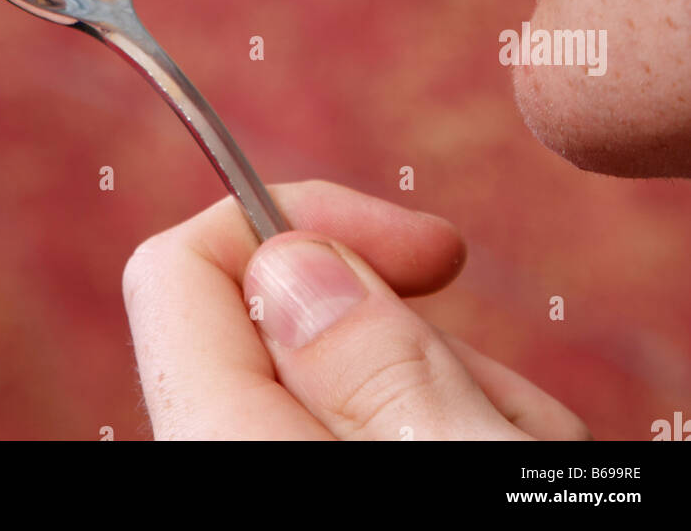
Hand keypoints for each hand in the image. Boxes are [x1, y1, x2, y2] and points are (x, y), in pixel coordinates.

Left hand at [122, 179, 591, 440]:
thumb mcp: (450, 457)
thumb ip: (367, 353)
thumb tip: (290, 256)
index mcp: (222, 439)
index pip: (180, 268)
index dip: (295, 219)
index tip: (419, 242)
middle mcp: (234, 452)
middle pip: (305, 315)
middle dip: (418, 333)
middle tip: (497, 412)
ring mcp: (284, 465)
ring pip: (369, 371)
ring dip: (463, 394)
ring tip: (512, 455)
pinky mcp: (333, 474)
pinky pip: (397, 419)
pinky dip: (464, 430)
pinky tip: (503, 463)